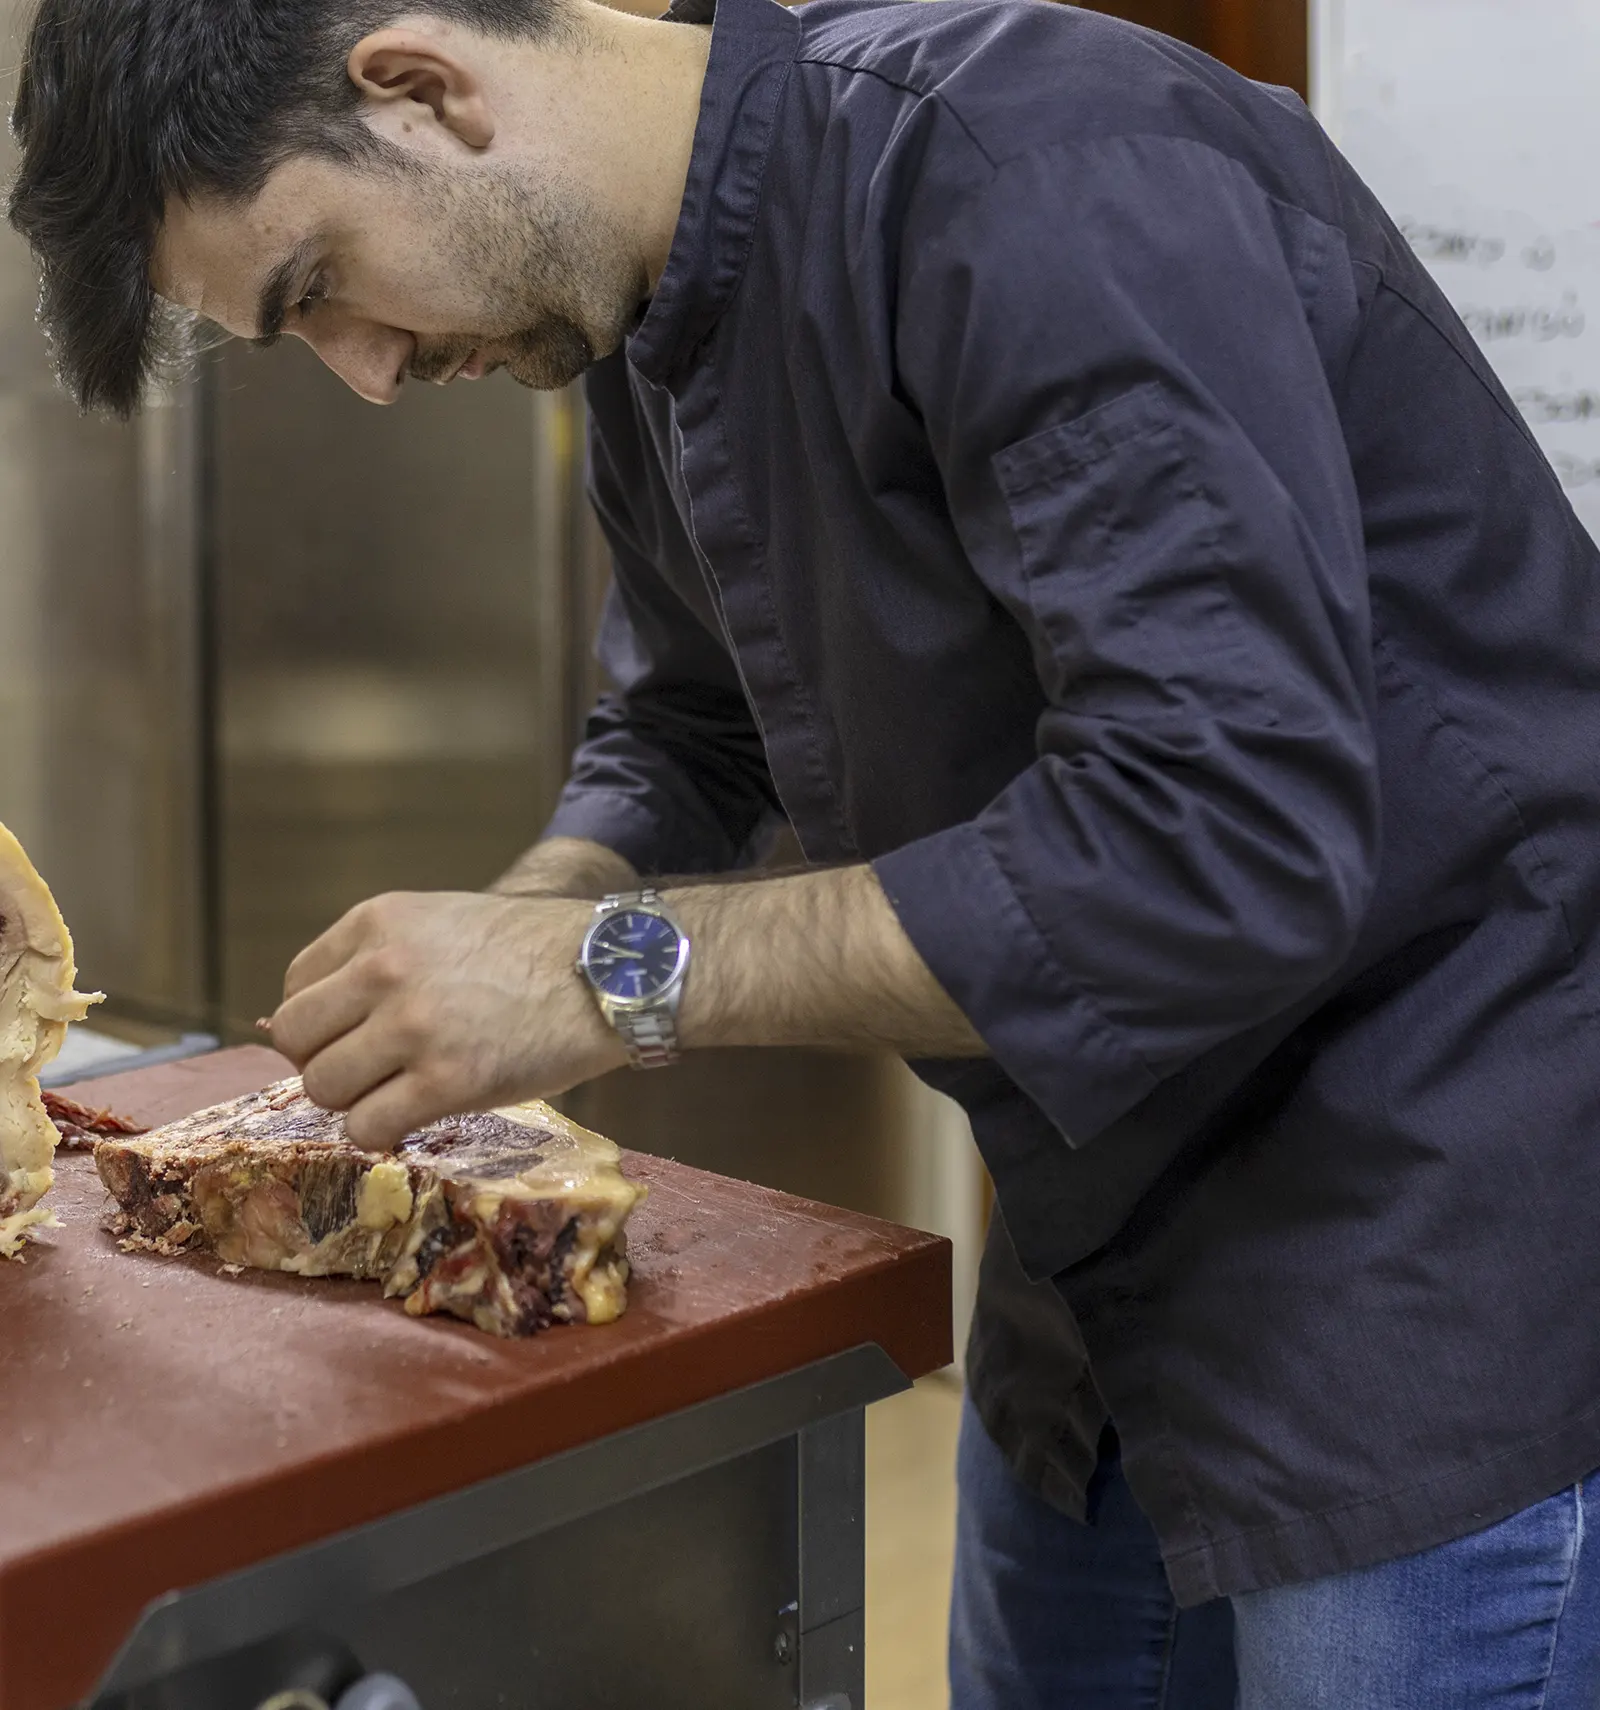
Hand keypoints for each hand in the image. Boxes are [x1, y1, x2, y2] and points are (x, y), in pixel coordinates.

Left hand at [267, 892, 627, 1148]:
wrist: (610, 972)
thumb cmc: (533, 950)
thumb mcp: (444, 922)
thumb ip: (379, 958)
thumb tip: (304, 1026)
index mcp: (379, 921)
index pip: (294, 987)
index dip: (320, 1024)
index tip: (355, 1038)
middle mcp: (384, 968)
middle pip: (295, 1040)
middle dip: (326, 1063)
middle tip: (372, 1072)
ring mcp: (414, 1026)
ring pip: (323, 1088)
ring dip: (355, 1101)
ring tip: (399, 1094)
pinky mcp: (449, 1081)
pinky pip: (368, 1127)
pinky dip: (381, 1134)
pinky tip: (414, 1119)